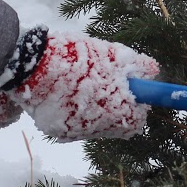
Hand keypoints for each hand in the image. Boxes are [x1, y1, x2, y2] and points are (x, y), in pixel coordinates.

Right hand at [11, 32, 153, 139]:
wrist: (32, 65)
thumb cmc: (77, 56)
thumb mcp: (112, 54)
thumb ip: (137, 65)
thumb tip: (153, 71)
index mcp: (115, 113)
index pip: (136, 121)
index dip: (135, 105)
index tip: (128, 90)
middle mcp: (97, 130)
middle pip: (114, 125)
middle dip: (113, 107)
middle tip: (103, 84)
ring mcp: (74, 132)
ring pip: (92, 124)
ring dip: (93, 109)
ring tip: (80, 85)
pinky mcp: (55, 130)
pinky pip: (71, 122)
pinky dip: (73, 110)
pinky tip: (65, 92)